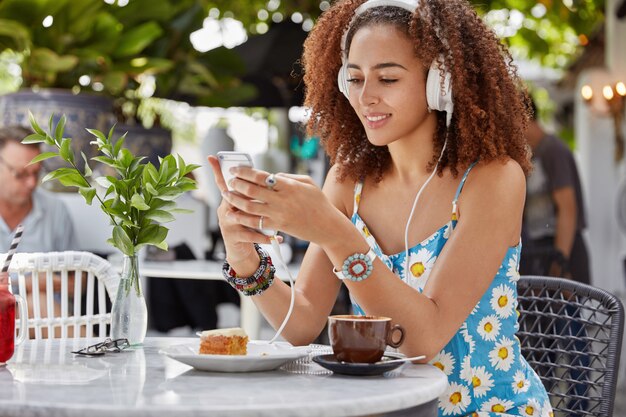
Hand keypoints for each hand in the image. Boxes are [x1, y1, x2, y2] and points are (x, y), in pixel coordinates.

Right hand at [207, 156, 273, 273]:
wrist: (241, 251)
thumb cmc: (249, 226)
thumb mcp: (249, 209)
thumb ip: (253, 195)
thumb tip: (268, 178)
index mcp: (229, 200)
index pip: (223, 182)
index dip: (217, 170)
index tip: (212, 157)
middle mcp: (225, 210)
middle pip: (232, 196)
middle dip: (244, 192)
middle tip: (258, 190)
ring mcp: (227, 223)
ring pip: (241, 215)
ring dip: (256, 216)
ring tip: (271, 216)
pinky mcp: (233, 237)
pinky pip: (250, 235)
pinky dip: (265, 237)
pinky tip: (277, 238)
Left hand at [217, 164, 340, 245]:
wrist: (327, 226)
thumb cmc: (319, 202)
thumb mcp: (307, 182)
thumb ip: (288, 177)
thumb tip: (271, 175)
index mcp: (288, 185)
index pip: (261, 176)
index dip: (245, 172)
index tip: (235, 169)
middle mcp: (282, 199)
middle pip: (251, 190)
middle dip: (236, 184)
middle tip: (229, 180)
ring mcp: (279, 214)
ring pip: (249, 206)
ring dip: (235, 199)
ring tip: (227, 194)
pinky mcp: (278, 226)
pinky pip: (255, 222)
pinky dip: (242, 217)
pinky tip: (233, 213)